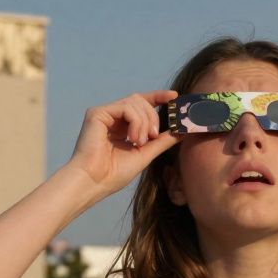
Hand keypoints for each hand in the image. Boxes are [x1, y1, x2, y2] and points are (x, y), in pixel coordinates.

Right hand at [65, 91, 182, 199]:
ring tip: (140, 143)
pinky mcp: (97, 113)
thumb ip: (162, 141)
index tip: (174, 96)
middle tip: (153, 137)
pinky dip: (135, 121)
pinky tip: (132, 138)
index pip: (142, 104)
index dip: (158, 97)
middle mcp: (113, 117)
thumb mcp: (145, 154)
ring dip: (144, 122)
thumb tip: (182, 130)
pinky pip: (126, 107)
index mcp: (122, 126)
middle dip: (153, 117)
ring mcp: (105, 114)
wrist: (95, 182)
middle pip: (141, 101)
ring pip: (135, 101)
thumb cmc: (115, 173)